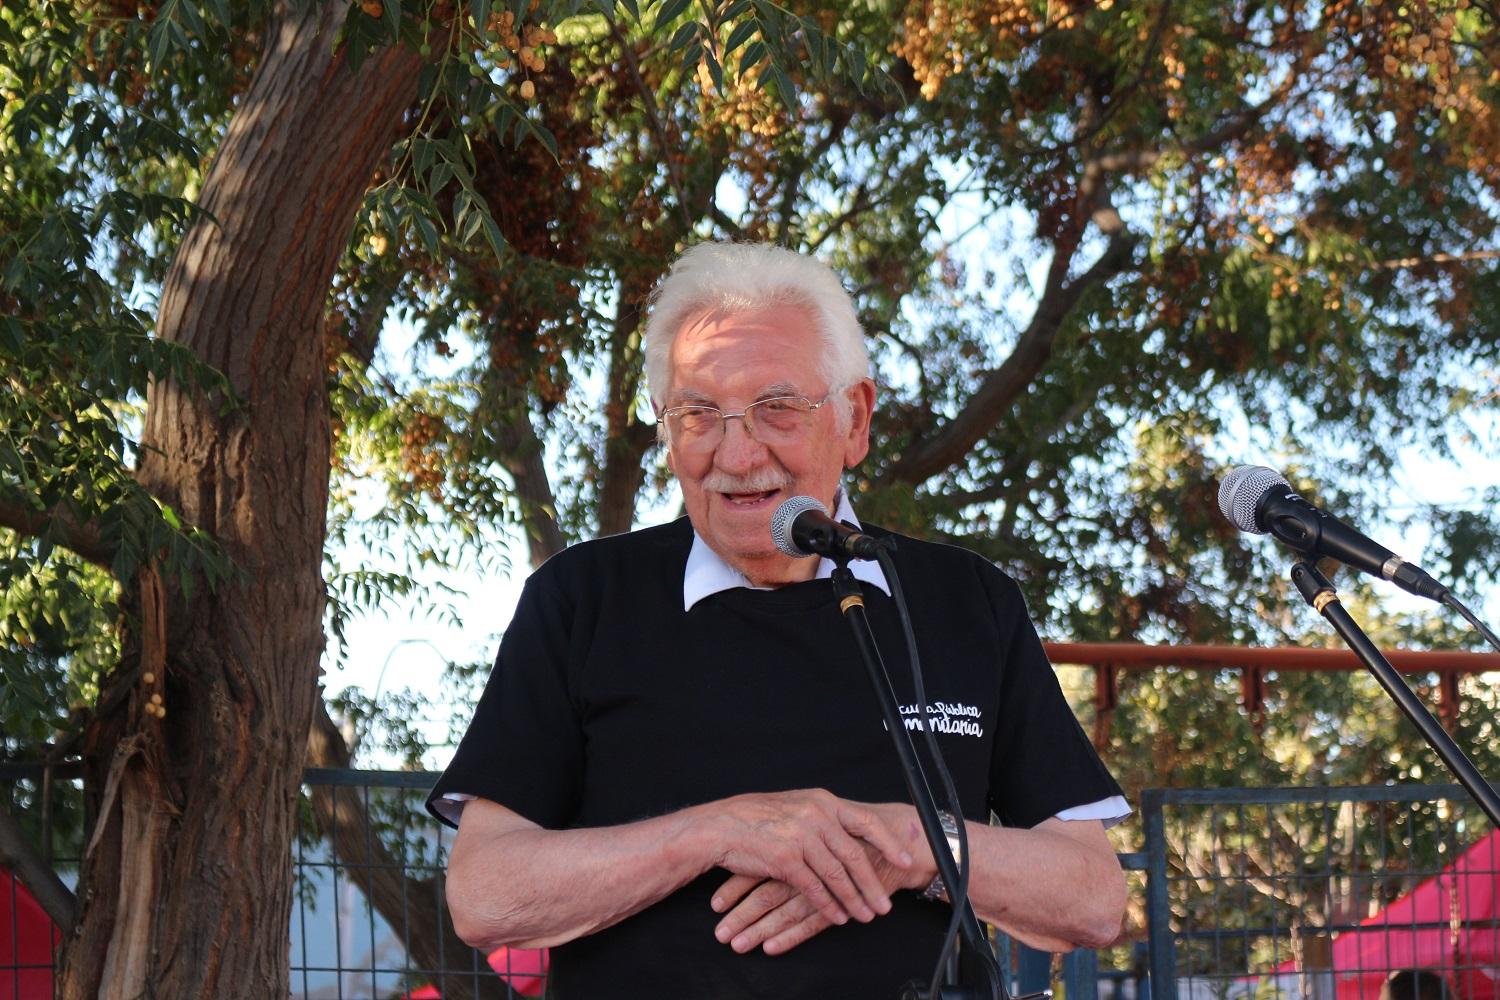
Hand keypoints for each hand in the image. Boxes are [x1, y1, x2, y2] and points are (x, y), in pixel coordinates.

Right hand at [711, 802, 932, 954]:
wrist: (722, 825)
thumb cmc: (758, 817)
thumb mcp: (797, 806)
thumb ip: (824, 817)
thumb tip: (851, 833)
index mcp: (823, 801)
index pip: (866, 822)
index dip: (889, 843)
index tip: (906, 859)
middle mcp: (816, 816)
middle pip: (856, 854)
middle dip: (873, 883)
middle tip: (886, 904)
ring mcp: (801, 837)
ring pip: (838, 874)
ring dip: (854, 899)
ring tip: (866, 916)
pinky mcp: (786, 859)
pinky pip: (814, 888)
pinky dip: (829, 906)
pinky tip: (838, 917)